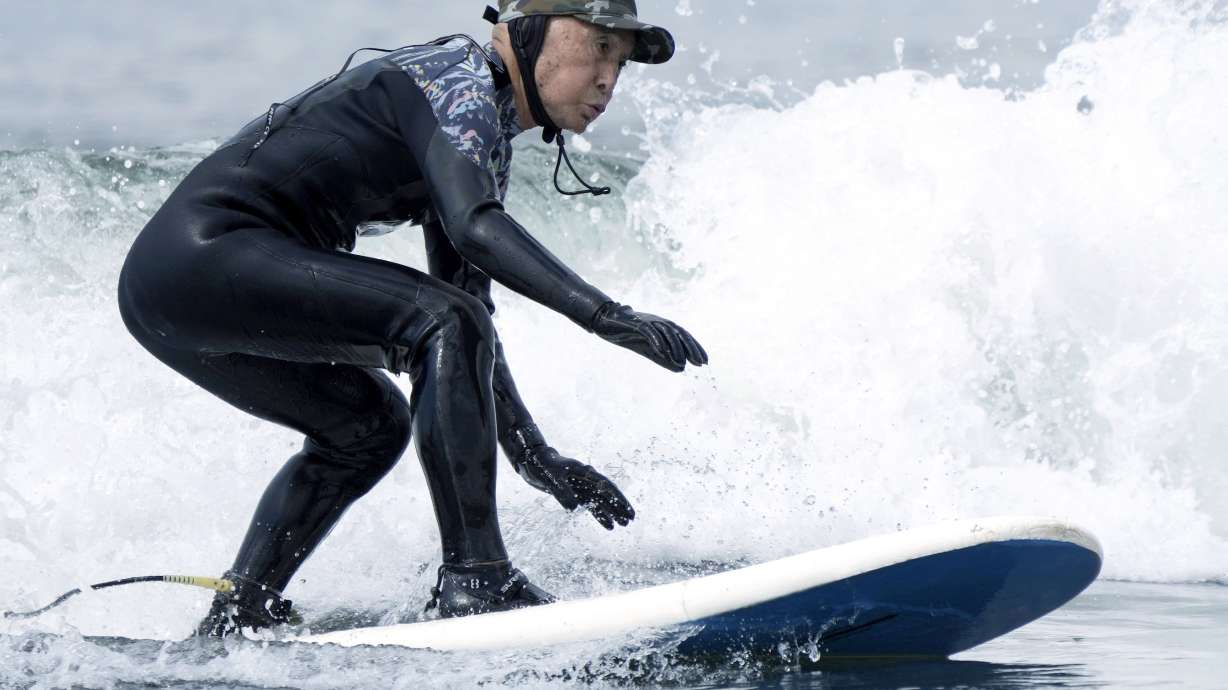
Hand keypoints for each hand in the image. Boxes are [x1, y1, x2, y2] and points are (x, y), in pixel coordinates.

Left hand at [515, 446, 634, 529]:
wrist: (532, 460)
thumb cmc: (542, 465)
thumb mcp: (551, 478)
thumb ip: (563, 492)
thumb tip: (576, 508)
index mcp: (584, 472)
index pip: (605, 486)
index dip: (617, 498)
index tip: (627, 509)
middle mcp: (586, 479)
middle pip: (607, 494)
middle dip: (619, 506)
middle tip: (631, 519)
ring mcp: (581, 486)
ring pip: (601, 501)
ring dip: (612, 512)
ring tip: (623, 524)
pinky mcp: (575, 493)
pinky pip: (590, 506)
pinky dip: (599, 515)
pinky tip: (608, 525)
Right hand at [590, 302, 707, 371]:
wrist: (606, 321)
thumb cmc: (630, 334)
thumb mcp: (648, 349)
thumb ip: (664, 358)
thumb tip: (681, 369)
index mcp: (663, 327)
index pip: (683, 336)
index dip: (695, 348)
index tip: (704, 362)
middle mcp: (659, 322)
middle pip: (680, 333)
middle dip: (691, 347)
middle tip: (700, 363)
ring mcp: (648, 321)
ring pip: (667, 331)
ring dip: (675, 346)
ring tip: (681, 361)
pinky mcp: (635, 323)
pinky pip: (648, 331)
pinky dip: (656, 340)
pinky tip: (661, 352)